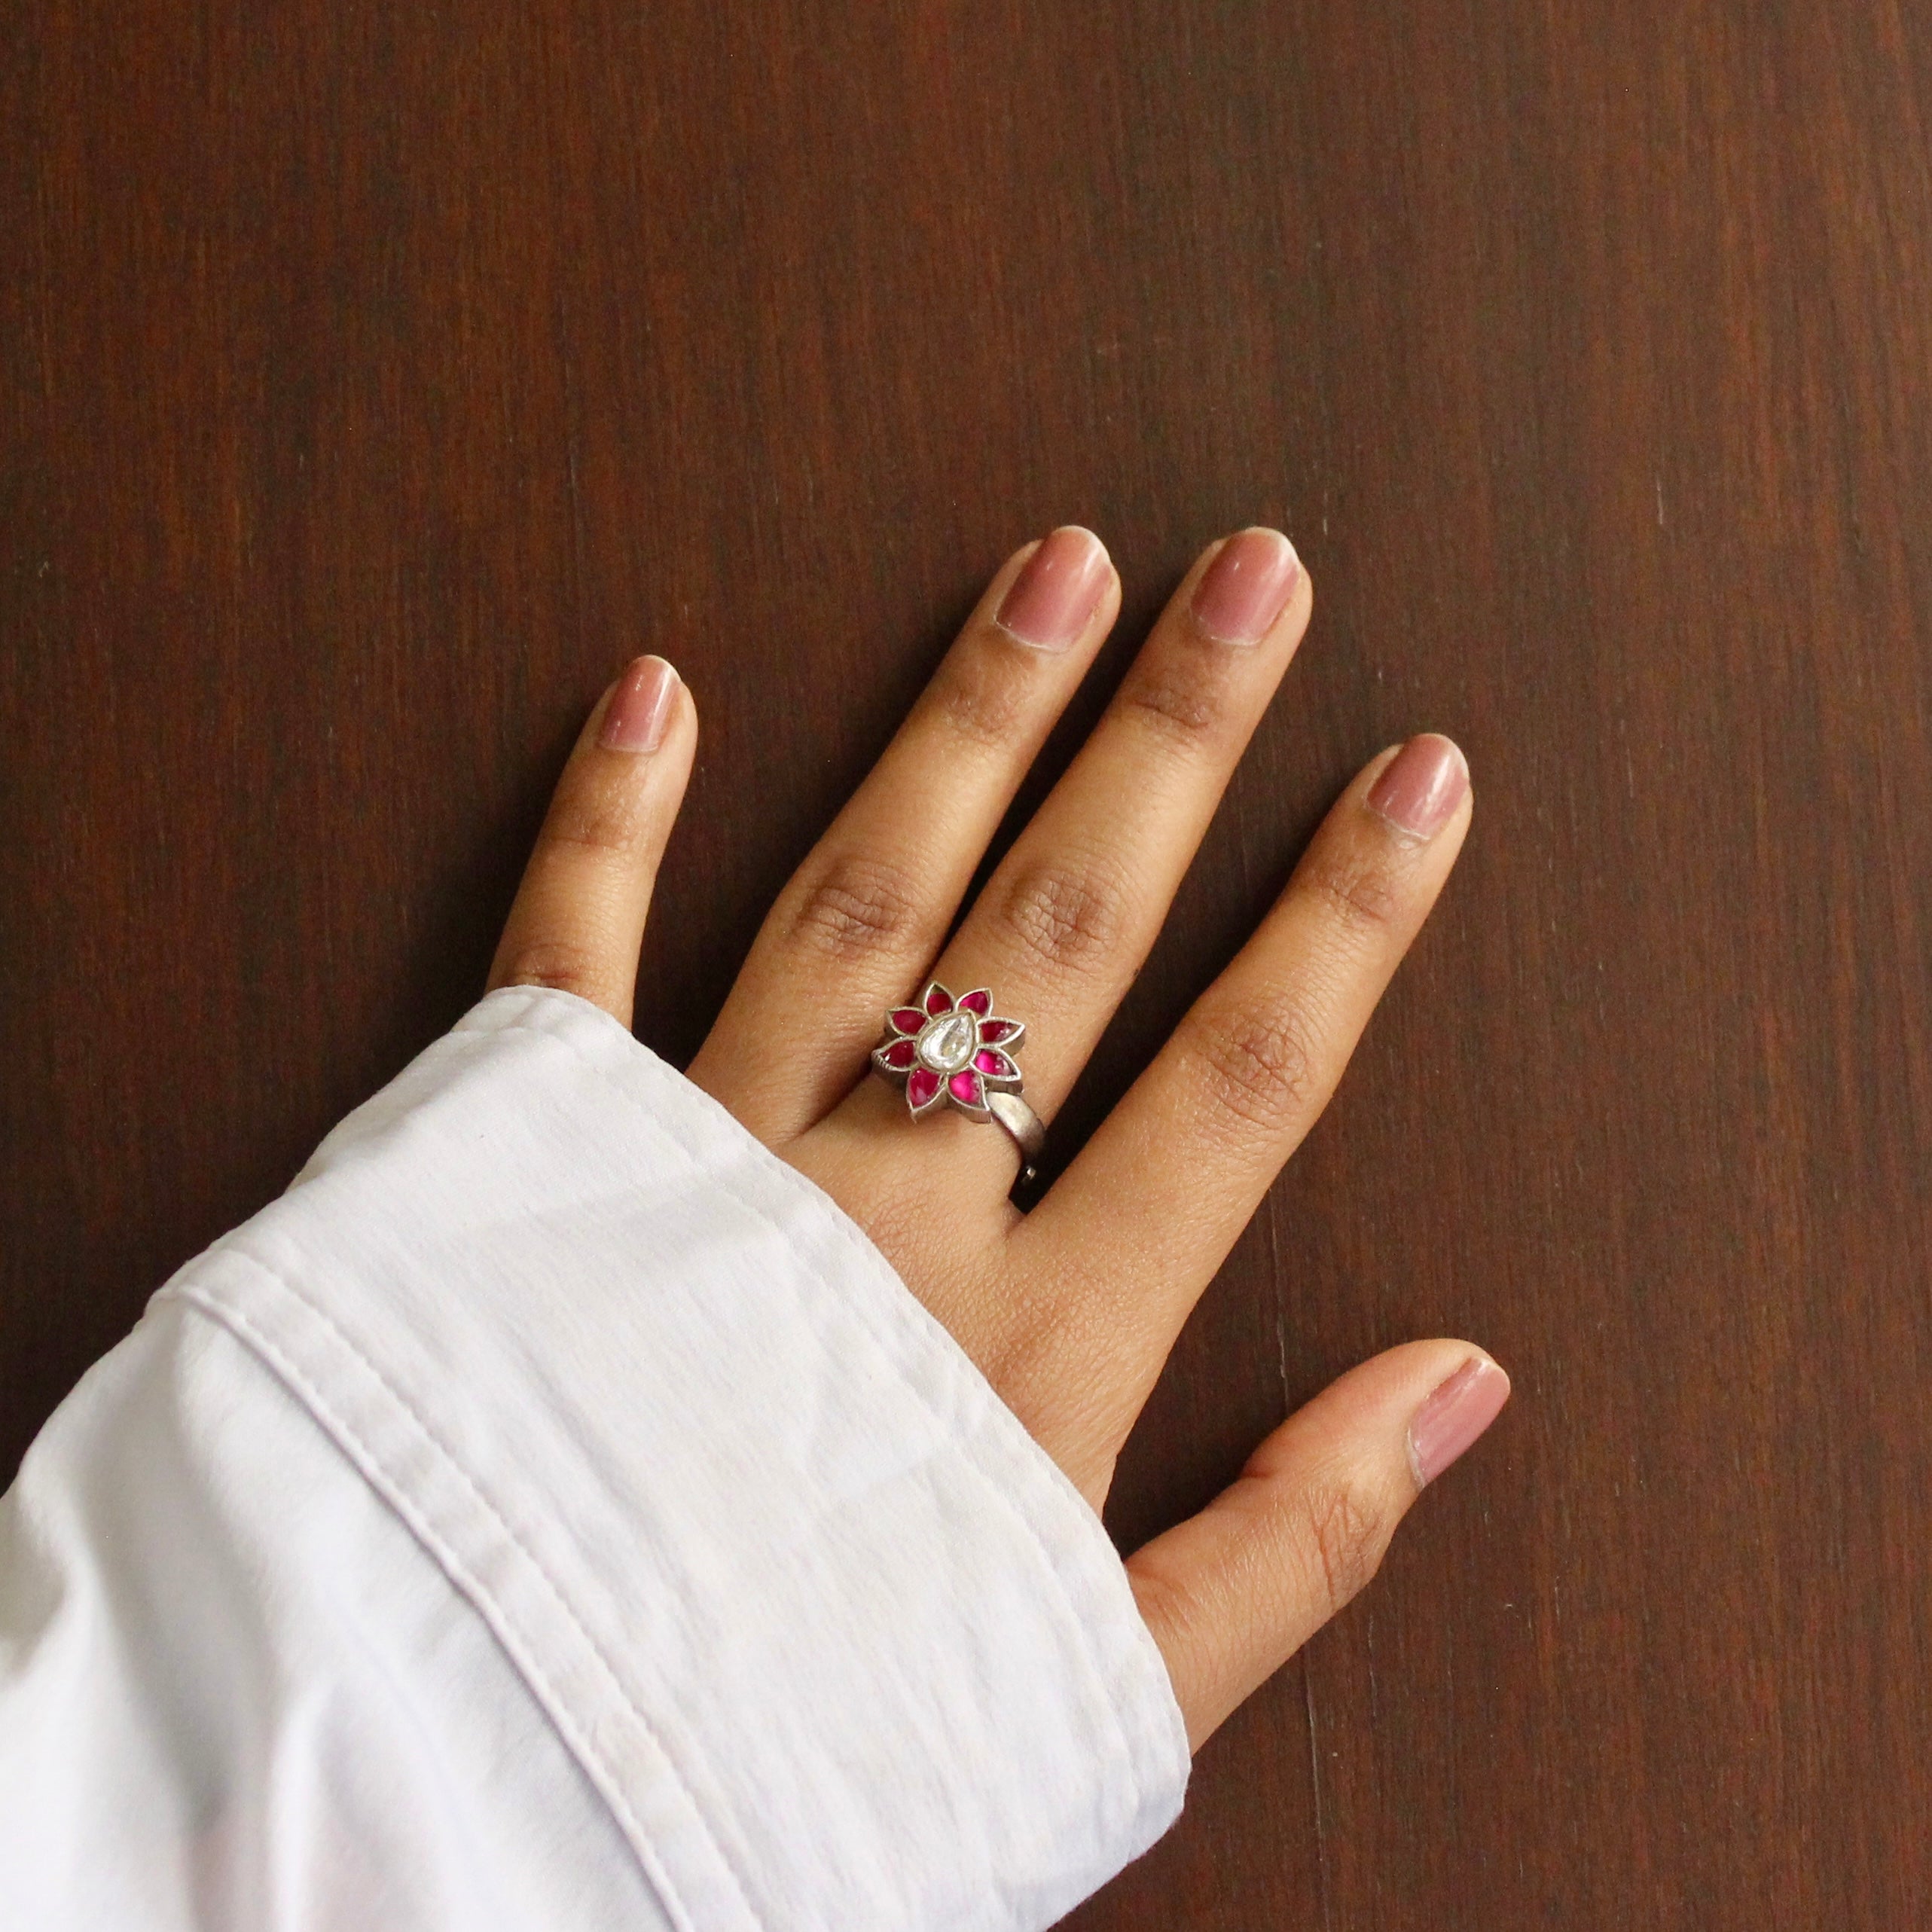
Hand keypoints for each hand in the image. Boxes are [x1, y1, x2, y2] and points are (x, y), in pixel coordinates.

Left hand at [486, 526, 1508, 1749]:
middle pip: (1063, 935)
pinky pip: (564, 964)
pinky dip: (604, 827)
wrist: (491, 1780)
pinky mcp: (525, 1162)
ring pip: (859, 900)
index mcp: (1031, 1343)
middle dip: (1173, 744)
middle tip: (1250, 574)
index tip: (1419, 770)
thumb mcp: (1090, 1693)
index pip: (1240, 1083)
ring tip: (1053, 569)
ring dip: (966, 723)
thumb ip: (1293, 1540)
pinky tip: (656, 691)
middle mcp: (880, 1215)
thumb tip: (1459, 1385)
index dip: (1348, 918)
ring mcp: (698, 1166)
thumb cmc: (810, 1745)